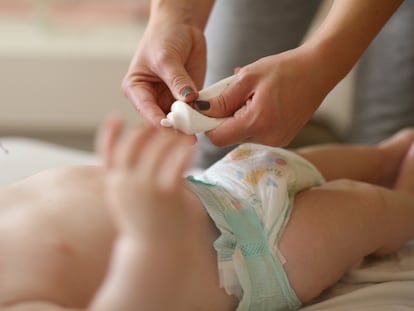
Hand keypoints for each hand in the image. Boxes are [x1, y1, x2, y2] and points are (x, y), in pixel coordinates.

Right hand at [97, 116, 194, 237]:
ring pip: (157, 149)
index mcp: (114, 185)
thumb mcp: (127, 203)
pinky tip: (190, 146)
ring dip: (169, 138)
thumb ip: (128, 182)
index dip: (110, 133)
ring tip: (179, 136)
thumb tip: (136, 162)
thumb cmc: (144, 227)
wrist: (155, 253)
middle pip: (134, 145)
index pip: (106, 152)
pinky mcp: (167, 193)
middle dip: (146, 131)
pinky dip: (183, 151)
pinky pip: (176, 162)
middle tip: (160, 126)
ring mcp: (146, 187)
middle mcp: (127, 184)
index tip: (116, 118)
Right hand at [122, 20, 206, 129]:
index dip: (158, 122)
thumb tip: (188, 99)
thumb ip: (177, 80)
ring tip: (197, 137)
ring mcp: (170, 101)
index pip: (146, 111)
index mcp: (136, 90)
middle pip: (161, 121)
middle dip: (174, 131)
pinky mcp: (187, 101)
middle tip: (187, 139)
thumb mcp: (167, 57)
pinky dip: (199, 120)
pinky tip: (206, 126)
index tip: (170, 130)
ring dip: (187, 129)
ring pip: (178, 121)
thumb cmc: (164, 37)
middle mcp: (151, 100)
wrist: (181, 26)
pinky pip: (193, 113)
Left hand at [200, 47, 333, 146]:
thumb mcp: (248, 77)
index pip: (218, 138)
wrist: (319, 71)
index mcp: (257, 122)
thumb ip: (222, 98)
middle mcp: (267, 138)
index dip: (207, 125)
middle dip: (224, 119)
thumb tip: (201, 111)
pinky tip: (261, 103)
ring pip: (242, 136)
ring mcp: (277, 141)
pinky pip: (256, 134)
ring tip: (251, 97)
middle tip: (234, 96)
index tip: (208, 109)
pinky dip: (252, 120)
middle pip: (229, 137)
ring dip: (238, 119)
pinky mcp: (283, 139)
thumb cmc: (285, 69)